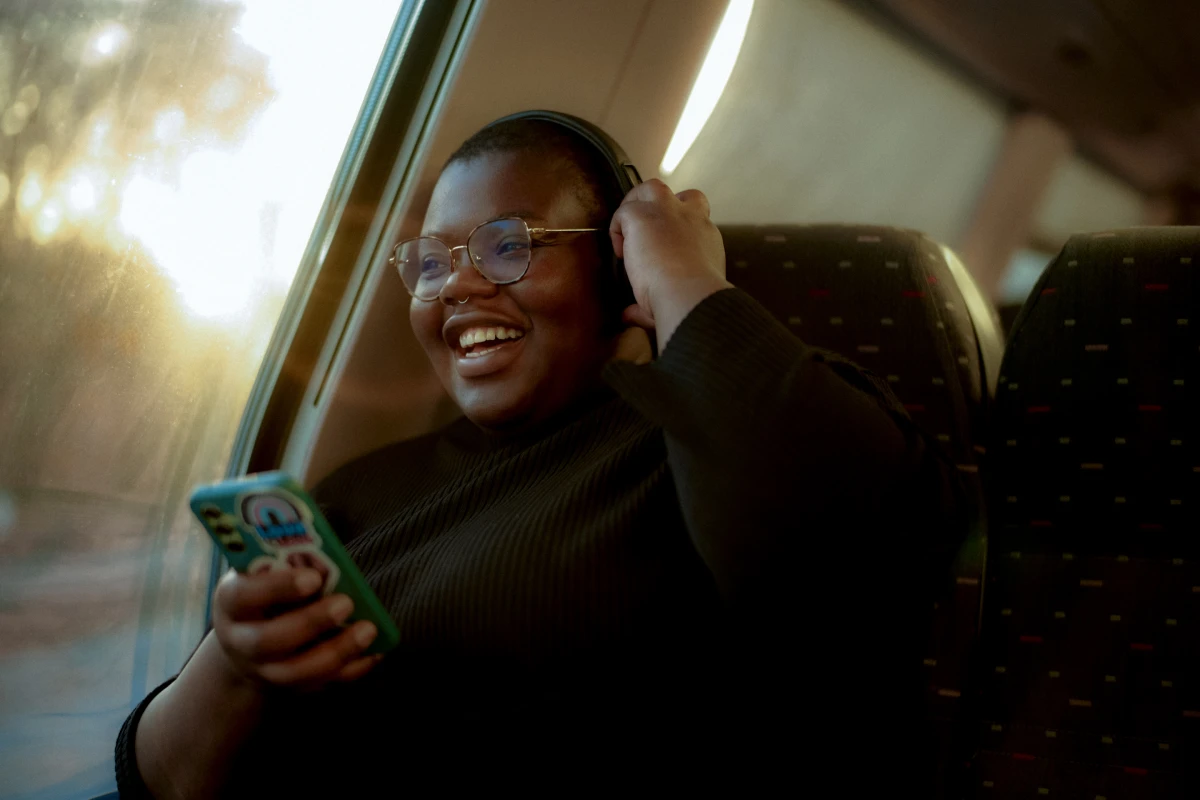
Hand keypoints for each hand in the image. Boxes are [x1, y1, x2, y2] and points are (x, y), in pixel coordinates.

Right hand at [211, 567, 382, 690]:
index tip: (314, 577)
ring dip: (336, 653)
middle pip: (268, 641)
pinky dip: (351, 671)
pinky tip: (375, 653)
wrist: (247, 642)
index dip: (278, 587)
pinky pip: (321, 686)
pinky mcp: (290, 688)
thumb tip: (328, 563)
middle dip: (311, 622)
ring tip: (368, 631)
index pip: (243, 595)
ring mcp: (263, 671)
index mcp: (232, 602)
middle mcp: (241, 641)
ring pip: (295, 673)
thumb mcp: (264, 571)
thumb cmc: (265, 592)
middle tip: (346, 603)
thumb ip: (288, 564)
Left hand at [608, 179, 730, 347]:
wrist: (689, 295)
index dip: (682, 230)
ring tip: (629, 230)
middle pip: (685, 195)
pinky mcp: (641, 215)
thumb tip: (629, 315)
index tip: (668, 250)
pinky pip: (623, 213)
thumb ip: (654, 304)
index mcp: (707, 237)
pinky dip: (617, 230)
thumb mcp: (680, 299)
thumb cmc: (691, 303)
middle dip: (668, 206)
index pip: (697, 221)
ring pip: (652, 188)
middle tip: (650, 230)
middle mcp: (692, 218)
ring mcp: (667, 211)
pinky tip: (621, 254)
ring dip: (639, 204)